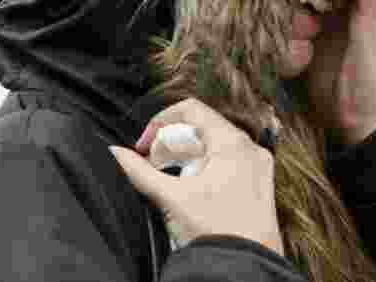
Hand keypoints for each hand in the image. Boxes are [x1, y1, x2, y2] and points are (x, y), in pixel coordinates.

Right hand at [108, 98, 284, 256]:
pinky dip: (205, 168)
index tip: (144, 147)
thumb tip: (115, 153)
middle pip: (203, 127)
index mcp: (232, 142)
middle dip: (172, 143)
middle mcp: (250, 148)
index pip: (192, 109)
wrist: (247, 266)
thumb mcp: (172, 198)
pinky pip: (229, 162)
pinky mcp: (259, 183)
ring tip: (169, 180)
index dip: (161, 122)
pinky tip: (191, 189)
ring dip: (187, 156)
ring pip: (215, 146)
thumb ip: (140, 172)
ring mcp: (258, 165)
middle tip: (152, 165)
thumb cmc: (216, 231)